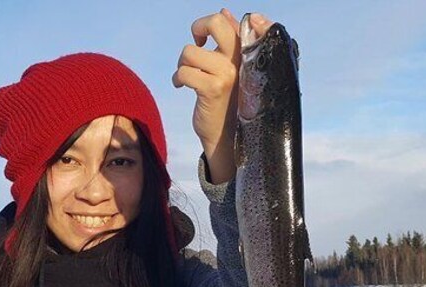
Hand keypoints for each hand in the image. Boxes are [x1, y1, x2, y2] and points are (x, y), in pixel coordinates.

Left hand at [172, 9, 272, 182]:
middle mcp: (241, 59)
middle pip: (215, 23)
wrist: (227, 135)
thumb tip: (224, 12)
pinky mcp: (213, 89)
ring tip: (188, 76)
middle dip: (198, 28)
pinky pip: (184, 72)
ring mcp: (228, 74)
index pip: (235, 21)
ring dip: (182, 64)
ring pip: (190, 51)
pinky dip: (178, 79)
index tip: (204, 38)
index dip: (213, 22)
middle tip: (196, 42)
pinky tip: (182, 86)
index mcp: (247, 52)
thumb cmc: (228, 100)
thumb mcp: (230, 67)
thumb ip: (230, 40)